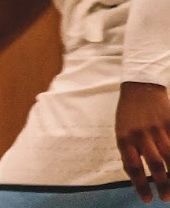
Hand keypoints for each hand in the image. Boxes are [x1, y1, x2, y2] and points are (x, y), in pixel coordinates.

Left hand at [116, 81, 169, 202]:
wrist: (140, 89)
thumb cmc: (128, 115)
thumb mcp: (120, 132)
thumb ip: (128, 152)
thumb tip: (135, 176)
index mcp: (125, 138)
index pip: (133, 167)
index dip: (140, 185)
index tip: (146, 200)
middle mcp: (141, 134)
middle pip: (155, 164)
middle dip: (161, 184)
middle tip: (165, 198)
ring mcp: (158, 129)